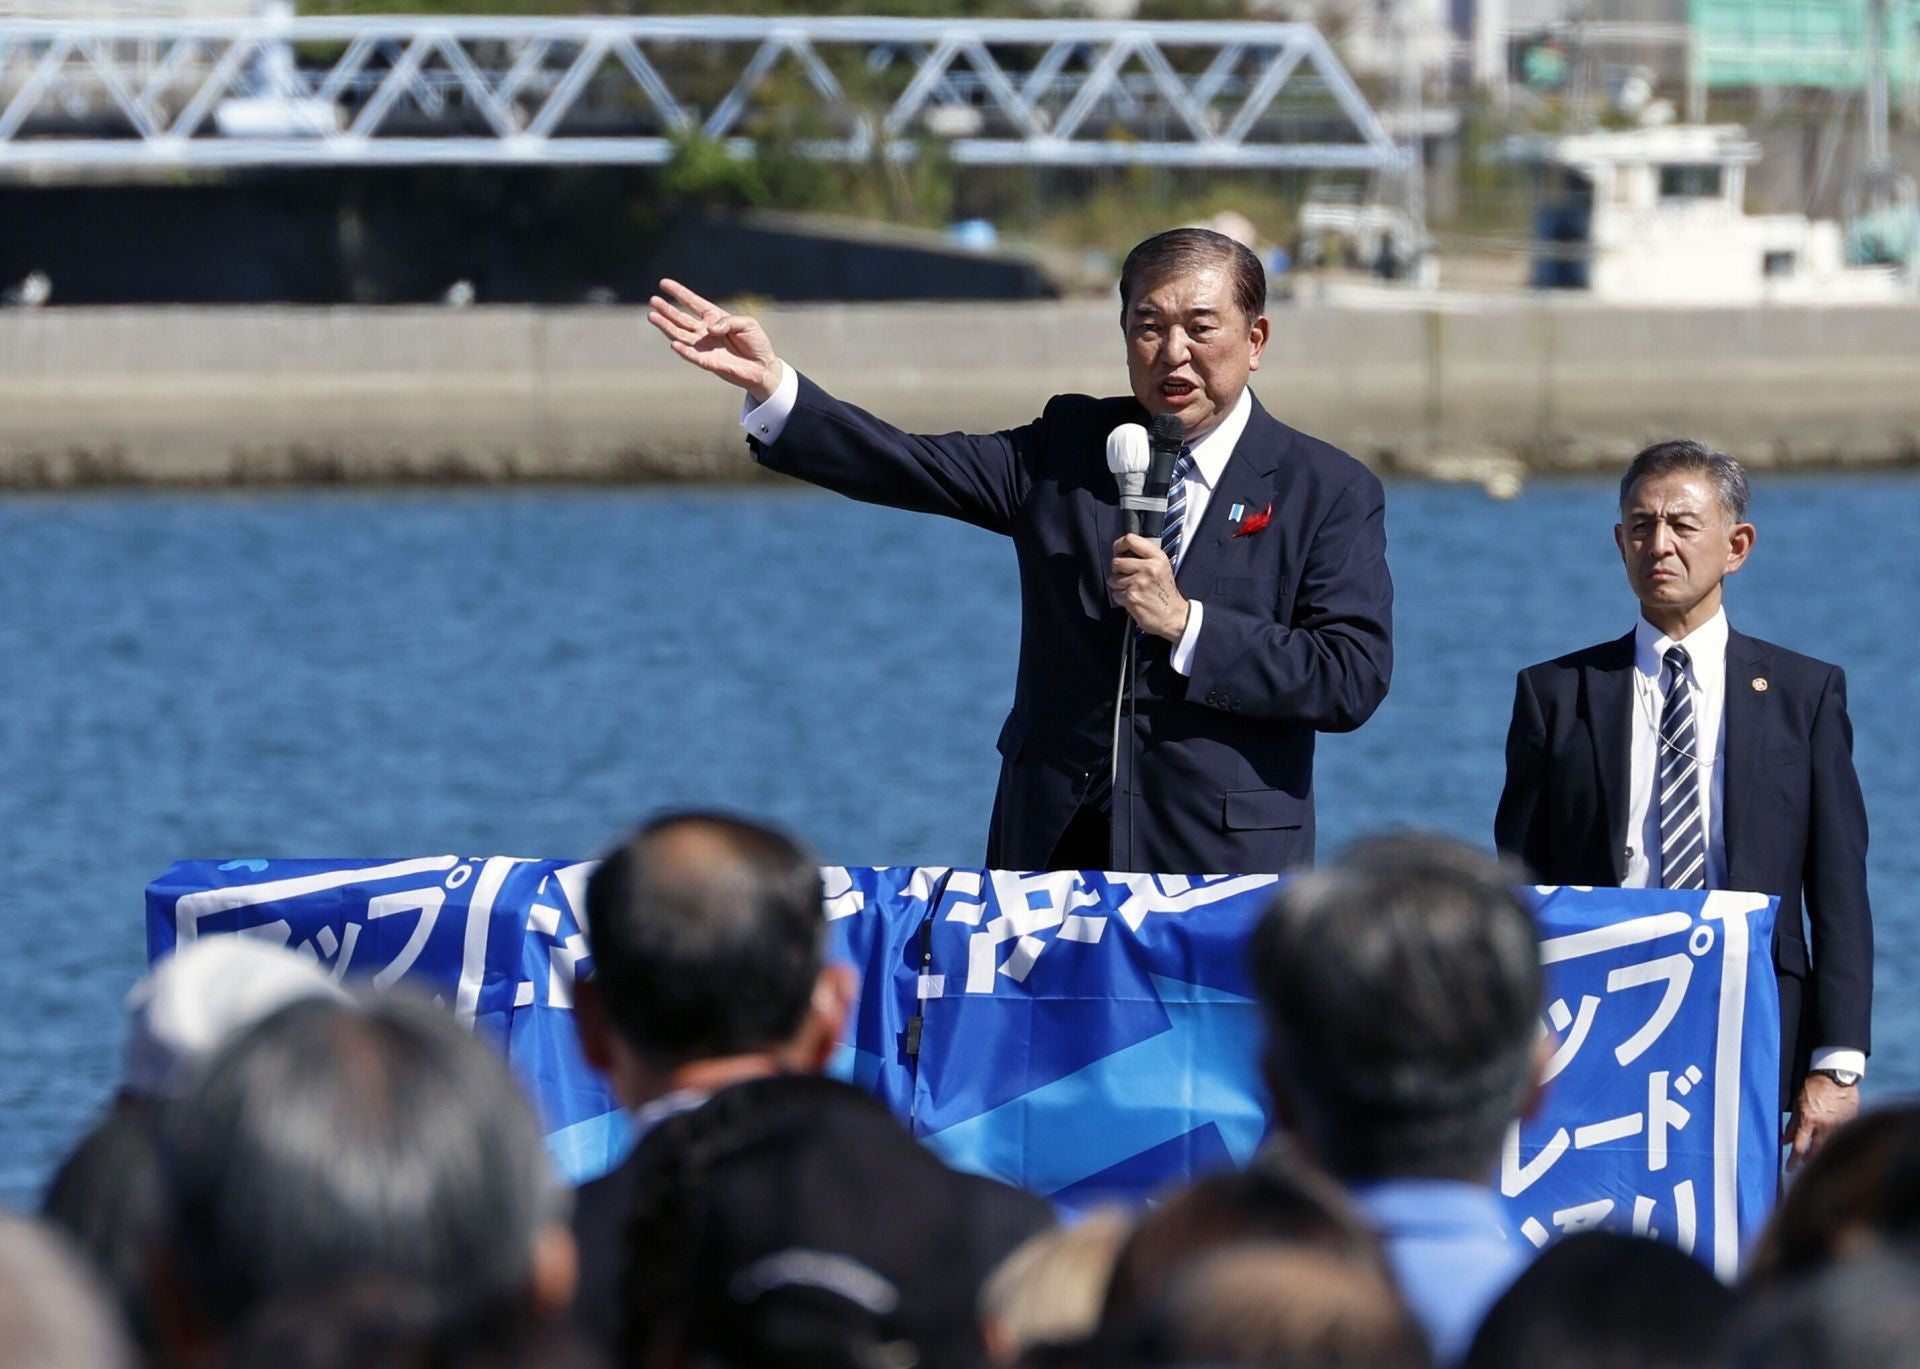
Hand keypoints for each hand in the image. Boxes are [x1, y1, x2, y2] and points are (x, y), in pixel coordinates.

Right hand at [647, 278, 783, 402]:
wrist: (763, 368)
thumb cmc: (756, 343)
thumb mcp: (747, 324)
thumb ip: (728, 322)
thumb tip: (710, 328)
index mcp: (714, 318)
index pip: (693, 302)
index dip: (679, 293)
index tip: (663, 283)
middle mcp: (705, 331)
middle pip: (681, 319)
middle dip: (667, 310)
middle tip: (653, 300)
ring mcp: (705, 347)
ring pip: (681, 335)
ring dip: (667, 326)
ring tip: (652, 316)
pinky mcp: (708, 362)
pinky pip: (692, 355)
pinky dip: (683, 350)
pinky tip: (673, 343)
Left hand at [1109, 534, 1189, 641]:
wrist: (1173, 616)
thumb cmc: (1165, 592)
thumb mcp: (1162, 567)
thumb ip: (1145, 556)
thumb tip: (1123, 549)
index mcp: (1157, 557)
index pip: (1131, 539)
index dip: (1119, 545)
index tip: (1118, 551)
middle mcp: (1149, 568)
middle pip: (1117, 561)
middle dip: (1118, 570)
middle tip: (1127, 576)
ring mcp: (1139, 583)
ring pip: (1113, 579)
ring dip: (1118, 585)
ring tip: (1133, 589)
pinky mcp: (1131, 597)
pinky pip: (1115, 593)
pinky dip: (1121, 597)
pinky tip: (1133, 598)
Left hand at [1784, 1071, 1859, 1171]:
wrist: (1836, 1077)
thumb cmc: (1814, 1088)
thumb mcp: (1798, 1104)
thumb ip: (1792, 1125)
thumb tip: (1784, 1141)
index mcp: (1809, 1120)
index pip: (1800, 1147)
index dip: (1794, 1161)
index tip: (1789, 1170)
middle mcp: (1825, 1126)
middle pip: (1817, 1152)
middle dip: (1808, 1160)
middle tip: (1803, 1163)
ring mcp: (1840, 1126)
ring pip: (1830, 1148)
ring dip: (1822, 1153)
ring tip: (1815, 1156)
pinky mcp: (1852, 1124)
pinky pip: (1842, 1139)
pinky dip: (1836, 1143)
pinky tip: (1832, 1144)